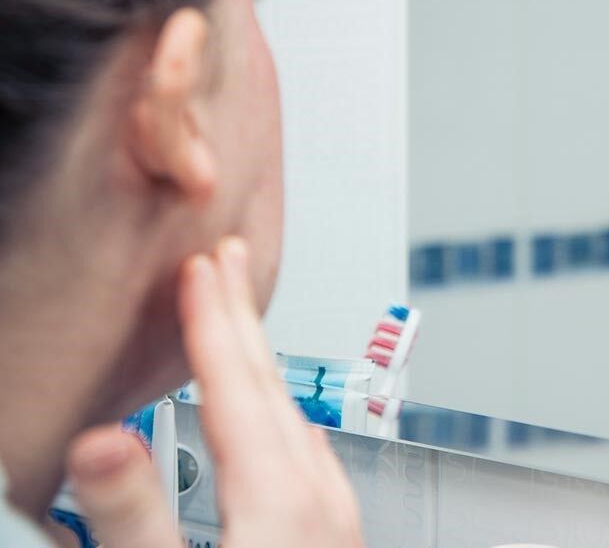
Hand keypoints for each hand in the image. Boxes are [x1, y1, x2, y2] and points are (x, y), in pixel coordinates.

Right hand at [67, 237, 363, 546]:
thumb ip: (135, 514)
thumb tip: (102, 442)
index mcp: (280, 499)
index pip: (236, 386)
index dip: (211, 320)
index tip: (199, 266)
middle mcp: (321, 500)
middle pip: (273, 388)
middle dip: (244, 318)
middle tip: (229, 257)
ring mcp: (338, 522)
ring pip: (295, 420)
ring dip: (263, 363)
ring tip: (242, 323)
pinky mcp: (338, 542)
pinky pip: (311, 458)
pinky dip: (283, 419)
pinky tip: (279, 420)